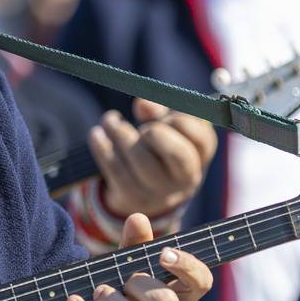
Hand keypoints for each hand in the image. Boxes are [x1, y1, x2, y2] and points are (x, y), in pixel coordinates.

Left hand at [92, 99, 217, 222]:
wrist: (146, 193)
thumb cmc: (160, 149)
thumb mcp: (167, 129)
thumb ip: (158, 111)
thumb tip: (143, 103)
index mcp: (200, 156)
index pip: (202, 138)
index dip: (181, 121)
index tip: (166, 117)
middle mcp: (185, 178)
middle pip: (178, 154)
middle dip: (158, 134)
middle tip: (144, 128)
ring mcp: (159, 191)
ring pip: (141, 159)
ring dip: (121, 133)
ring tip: (111, 121)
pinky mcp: (132, 196)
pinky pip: (116, 168)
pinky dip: (102, 146)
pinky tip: (97, 134)